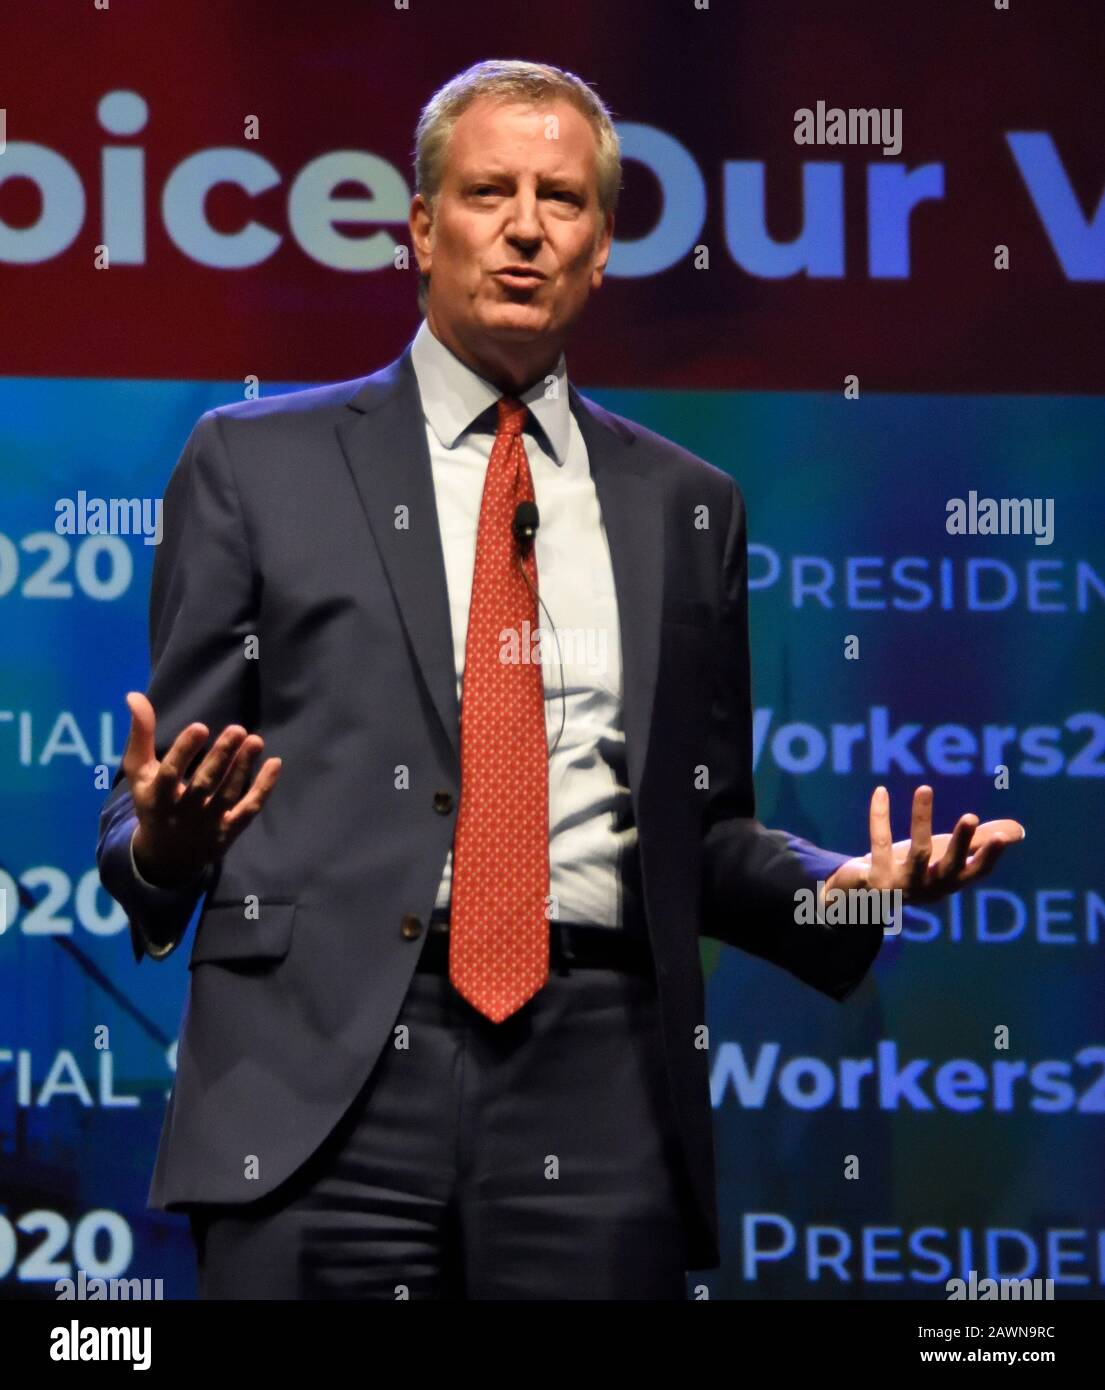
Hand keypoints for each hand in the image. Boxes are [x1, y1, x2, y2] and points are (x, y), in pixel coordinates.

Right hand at [122, 691, 281, 888]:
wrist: (166, 856)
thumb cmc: (154, 802)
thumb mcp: (140, 773)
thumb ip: (140, 734)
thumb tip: (135, 695)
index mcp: (157, 797)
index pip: (171, 774)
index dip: (184, 751)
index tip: (200, 727)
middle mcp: (182, 813)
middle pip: (204, 784)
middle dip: (220, 757)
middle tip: (237, 729)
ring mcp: (208, 824)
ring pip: (228, 795)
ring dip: (243, 768)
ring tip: (255, 740)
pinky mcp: (229, 831)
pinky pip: (248, 810)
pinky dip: (263, 789)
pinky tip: (275, 763)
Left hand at [824, 785, 1024, 904]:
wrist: (868, 896)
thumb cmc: (917, 871)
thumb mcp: (948, 857)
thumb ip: (980, 842)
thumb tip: (1018, 831)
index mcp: (952, 882)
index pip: (977, 871)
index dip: (990, 856)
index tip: (1002, 837)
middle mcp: (930, 888)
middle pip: (949, 865)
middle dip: (961, 842)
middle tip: (970, 816)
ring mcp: (902, 885)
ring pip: (916, 852)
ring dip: (921, 820)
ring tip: (925, 788)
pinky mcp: (874, 878)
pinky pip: (879, 842)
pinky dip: (879, 816)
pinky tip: (881, 791)